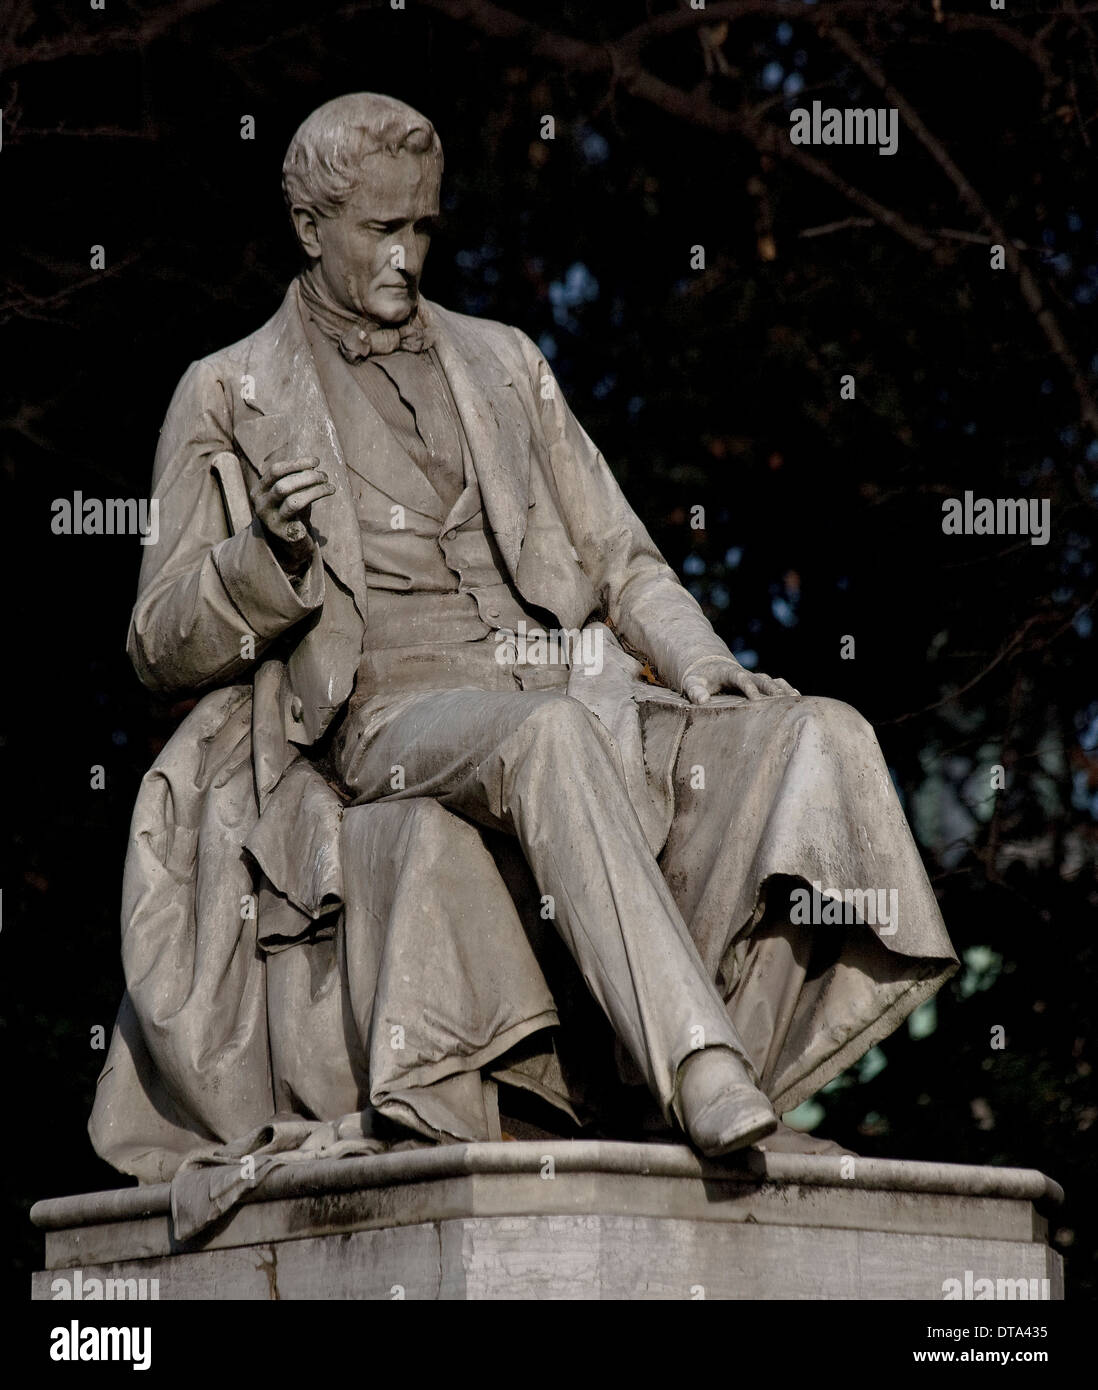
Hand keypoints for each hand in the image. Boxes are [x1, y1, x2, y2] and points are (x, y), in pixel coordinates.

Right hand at [251, 457, 334, 571]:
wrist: (287, 543)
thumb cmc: (290, 511)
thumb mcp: (290, 492)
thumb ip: (296, 479)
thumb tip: (312, 466)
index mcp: (259, 491)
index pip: (275, 471)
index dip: (297, 463)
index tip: (316, 461)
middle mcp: (261, 505)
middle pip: (283, 485)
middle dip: (308, 477)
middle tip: (325, 476)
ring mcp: (271, 521)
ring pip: (293, 502)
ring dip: (315, 491)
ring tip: (330, 488)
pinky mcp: (284, 535)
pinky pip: (300, 523)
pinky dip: (313, 515)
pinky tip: (323, 511)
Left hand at [683, 656, 799, 704]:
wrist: (709, 667)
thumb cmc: (699, 678)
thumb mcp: (692, 682)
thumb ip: (695, 690)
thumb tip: (702, 700)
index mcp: (729, 672)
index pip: (741, 678)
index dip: (749, 688)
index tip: (756, 700)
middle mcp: (746, 674)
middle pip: (763, 679)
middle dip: (773, 690)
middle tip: (783, 701)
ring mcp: (754, 678)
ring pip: (772, 681)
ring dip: (784, 690)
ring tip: (796, 700)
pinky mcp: (759, 684)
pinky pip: (776, 684)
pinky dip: (786, 690)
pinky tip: (798, 698)